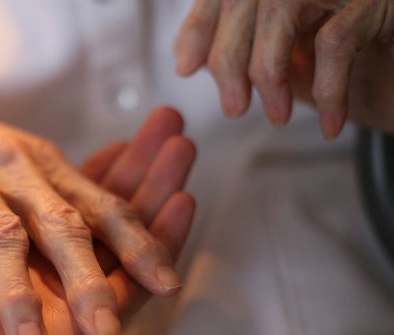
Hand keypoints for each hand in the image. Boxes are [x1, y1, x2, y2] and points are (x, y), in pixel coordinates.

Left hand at [0, 110, 194, 334]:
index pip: (46, 189)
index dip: (82, 159)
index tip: (109, 130)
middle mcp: (36, 265)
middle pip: (95, 202)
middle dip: (135, 163)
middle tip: (168, 122)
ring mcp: (65, 294)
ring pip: (121, 230)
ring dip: (155, 186)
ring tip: (182, 146)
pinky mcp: (85, 326)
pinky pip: (131, 278)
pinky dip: (161, 240)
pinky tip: (184, 200)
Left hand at [176, 0, 393, 138]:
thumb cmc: (347, 53)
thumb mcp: (282, 51)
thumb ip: (241, 46)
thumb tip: (187, 57)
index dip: (200, 25)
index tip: (185, 66)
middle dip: (229, 59)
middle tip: (235, 109)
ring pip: (281, 7)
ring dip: (268, 73)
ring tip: (276, 118)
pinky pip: (336, 41)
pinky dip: (327, 90)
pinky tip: (329, 125)